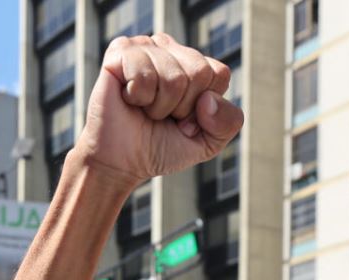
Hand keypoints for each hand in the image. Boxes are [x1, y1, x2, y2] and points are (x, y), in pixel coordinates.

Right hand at [77, 34, 242, 188]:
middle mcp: (170, 48)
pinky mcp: (120, 52)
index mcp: (192, 63)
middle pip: (199, 72)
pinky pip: (145, 74)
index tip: (182, 119)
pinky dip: (137, 97)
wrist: (119, 164)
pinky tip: (127, 99)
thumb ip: (229, 122)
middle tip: (160, 115)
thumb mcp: (208, 142)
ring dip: (158, 106)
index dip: (201, 107)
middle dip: (181, 107)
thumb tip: (207, 100)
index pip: (218, 74)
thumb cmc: (159, 148)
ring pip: (173, 77)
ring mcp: (145, 47)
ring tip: (143, 109)